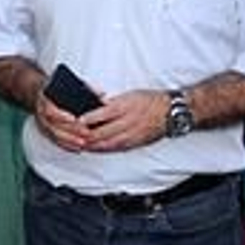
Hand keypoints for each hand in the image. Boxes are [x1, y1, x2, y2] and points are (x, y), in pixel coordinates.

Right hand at [33, 88, 93, 151]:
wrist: (38, 93)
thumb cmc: (55, 87)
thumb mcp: (64, 82)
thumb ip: (85, 88)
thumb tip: (102, 95)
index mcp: (45, 99)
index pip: (50, 110)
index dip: (62, 116)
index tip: (74, 119)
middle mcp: (41, 113)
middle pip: (54, 125)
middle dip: (70, 131)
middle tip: (86, 133)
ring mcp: (43, 123)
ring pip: (54, 135)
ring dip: (69, 141)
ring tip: (83, 143)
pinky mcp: (46, 131)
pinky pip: (55, 141)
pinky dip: (66, 145)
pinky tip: (78, 148)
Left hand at [36, 87, 166, 153]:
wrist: (171, 112)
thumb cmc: (150, 100)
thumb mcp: (130, 94)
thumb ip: (111, 101)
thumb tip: (95, 101)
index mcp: (126, 107)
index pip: (102, 113)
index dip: (88, 118)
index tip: (77, 120)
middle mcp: (128, 122)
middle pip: (102, 132)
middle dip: (86, 135)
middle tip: (74, 135)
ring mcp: (132, 134)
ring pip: (108, 143)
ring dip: (93, 145)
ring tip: (81, 144)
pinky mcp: (135, 143)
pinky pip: (116, 148)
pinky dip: (104, 149)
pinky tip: (96, 149)